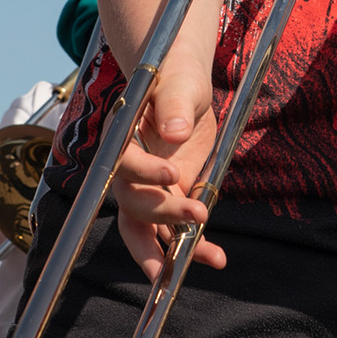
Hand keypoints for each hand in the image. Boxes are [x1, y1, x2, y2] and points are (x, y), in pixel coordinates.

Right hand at [111, 55, 225, 279]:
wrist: (184, 88)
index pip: (123, 161)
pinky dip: (191, 247)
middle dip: (159, 215)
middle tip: (197, 216)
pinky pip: (172, 231)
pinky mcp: (167, 199)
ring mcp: (145, 188)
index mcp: (121, 135)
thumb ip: (174, 104)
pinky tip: (215, 257)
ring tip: (207, 258)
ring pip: (145, 228)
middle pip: (130, 202)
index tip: (174, 173)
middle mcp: (127, 168)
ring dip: (169, 250)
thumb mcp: (180, 83)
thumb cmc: (177, 79)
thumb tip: (174, 132)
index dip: (144, 172)